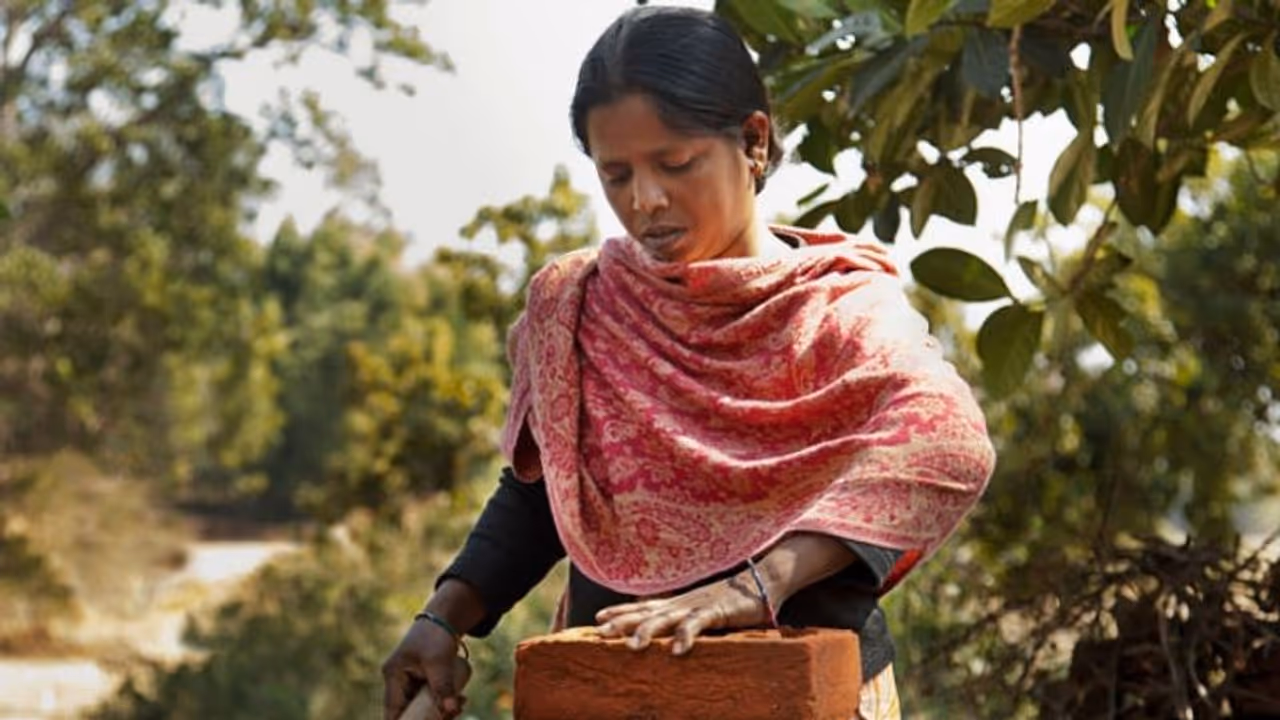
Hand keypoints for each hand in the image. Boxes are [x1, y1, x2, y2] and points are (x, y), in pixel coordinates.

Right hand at [381, 619, 467, 719]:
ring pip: (421, 706)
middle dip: (431, 716)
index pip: (393, 710)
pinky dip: (443, 701)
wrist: (444, 618)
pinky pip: (429, 698)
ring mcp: (409, 681)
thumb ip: (443, 686)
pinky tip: (460, 699)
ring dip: (440, 709)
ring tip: (461, 703)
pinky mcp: (421, 680)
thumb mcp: (439, 661)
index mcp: (393, 675)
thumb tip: (451, 710)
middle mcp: (397, 681)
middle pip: (409, 710)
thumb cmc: (436, 635)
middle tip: (453, 715)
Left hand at [594, 572, 769, 655]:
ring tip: (631, 646)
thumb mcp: (701, 610)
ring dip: (647, 631)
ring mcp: (697, 606)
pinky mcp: (715, 611)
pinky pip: (697, 625)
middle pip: (646, 612)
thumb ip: (684, 619)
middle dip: (622, 621)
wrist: (761, 582)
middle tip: (600, 632)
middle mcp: (682, 603)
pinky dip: (685, 636)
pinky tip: (675, 650)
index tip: (597, 618)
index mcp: (677, 603)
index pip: (643, 606)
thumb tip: (667, 632)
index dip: (621, 611)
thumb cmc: (731, 600)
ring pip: (666, 619)